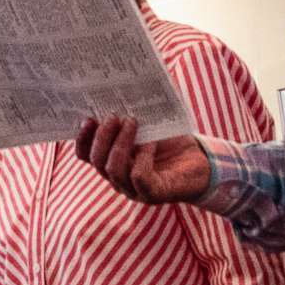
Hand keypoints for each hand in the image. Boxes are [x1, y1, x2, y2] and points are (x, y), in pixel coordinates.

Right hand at [73, 117, 210, 205]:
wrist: (202, 160)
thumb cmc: (171, 140)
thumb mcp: (147, 125)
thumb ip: (128, 115)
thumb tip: (116, 90)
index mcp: (111, 162)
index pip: (86, 155)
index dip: (82, 139)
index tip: (87, 118)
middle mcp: (118, 179)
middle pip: (97, 161)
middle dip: (102, 137)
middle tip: (113, 116)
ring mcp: (134, 190)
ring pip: (114, 170)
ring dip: (120, 143)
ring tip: (132, 121)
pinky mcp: (153, 194)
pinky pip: (139, 176)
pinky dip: (143, 156)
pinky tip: (151, 142)